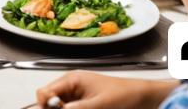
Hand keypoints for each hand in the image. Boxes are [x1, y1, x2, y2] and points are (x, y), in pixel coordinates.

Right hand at [35, 71, 169, 108]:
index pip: (45, 92)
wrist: (142, 98)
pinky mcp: (83, 106)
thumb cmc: (125, 93)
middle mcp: (71, 88)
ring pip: (59, 108)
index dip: (45, 104)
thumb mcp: (101, 102)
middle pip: (49, 102)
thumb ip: (80, 107)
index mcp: (72, 80)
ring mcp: (76, 98)